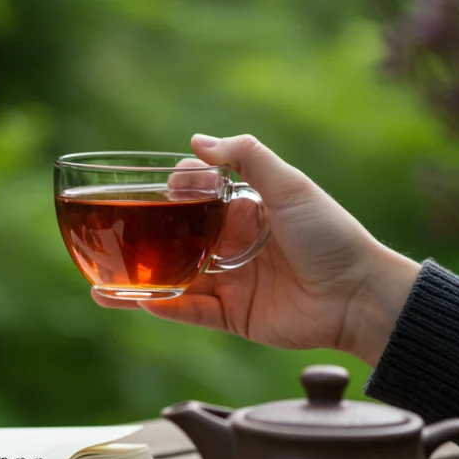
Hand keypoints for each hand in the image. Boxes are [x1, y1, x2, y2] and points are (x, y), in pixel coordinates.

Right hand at [93, 133, 420, 366]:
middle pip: (175, 240)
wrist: (358, 295)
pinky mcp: (233, 317)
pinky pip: (190, 312)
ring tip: (101, 282)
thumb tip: (196, 141)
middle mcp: (231, 246)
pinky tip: (136, 302)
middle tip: (108, 236)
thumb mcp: (290, 186)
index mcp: (244, 211)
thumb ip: (246, 158)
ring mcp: (230, 283)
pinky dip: (163, 308)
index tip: (160, 191)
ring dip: (138, 281)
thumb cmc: (330, 234)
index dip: (173, 192)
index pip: (195, 198)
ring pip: (173, 280)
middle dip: (141, 239)